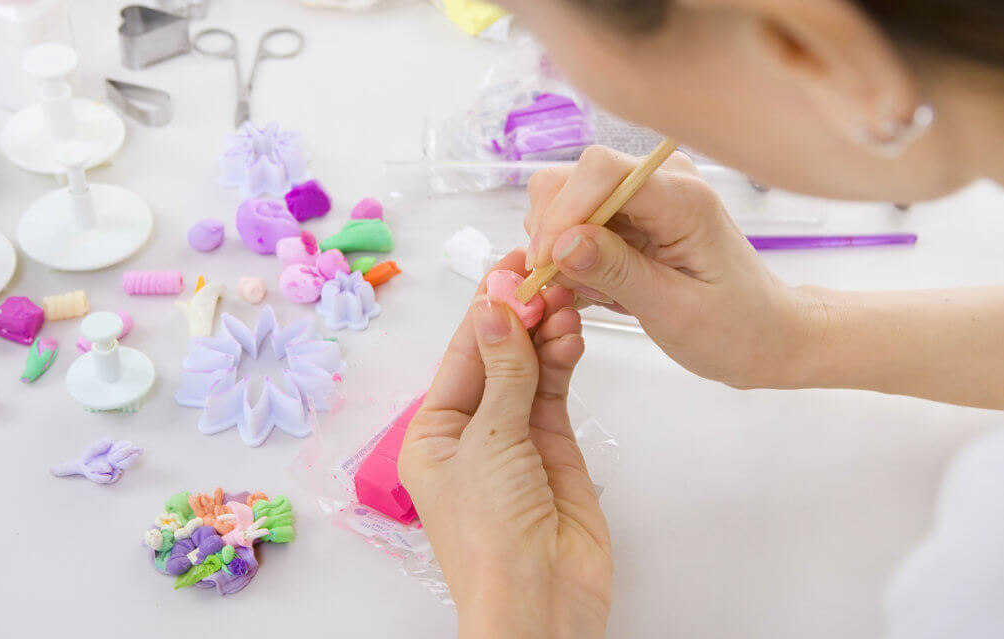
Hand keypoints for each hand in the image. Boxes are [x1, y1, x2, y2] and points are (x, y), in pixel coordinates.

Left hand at [399, 251, 611, 638]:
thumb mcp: (490, 442)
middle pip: (496, 356)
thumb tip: (495, 306)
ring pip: (529, 369)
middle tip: (544, 272)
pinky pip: (554, 392)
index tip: (510, 267)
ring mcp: (515, 438)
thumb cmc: (490, 534)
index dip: (486, 309)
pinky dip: (563, 360)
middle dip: (518, 316)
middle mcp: (471, 431)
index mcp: (433, 430)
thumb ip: (503, 371)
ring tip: (564, 298)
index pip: (461, 354)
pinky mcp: (554, 448)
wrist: (541, 601)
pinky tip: (571, 333)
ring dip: (545, 333)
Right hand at [524, 145, 822, 388]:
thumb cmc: (735, 328)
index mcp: (683, 197)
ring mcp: (643, 196)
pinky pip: (576, 221)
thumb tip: (560, 244)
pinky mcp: (631, 215)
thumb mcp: (674, 311)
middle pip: (572, 178)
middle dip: (552, 231)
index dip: (562, 212)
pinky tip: (594, 288)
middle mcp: (660, 182)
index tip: (546, 264)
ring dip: (558, 247)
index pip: (600, 171)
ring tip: (590, 292)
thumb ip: (617, 273)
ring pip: (564, 198)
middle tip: (558, 286)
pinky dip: (569, 256)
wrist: (767, 334)